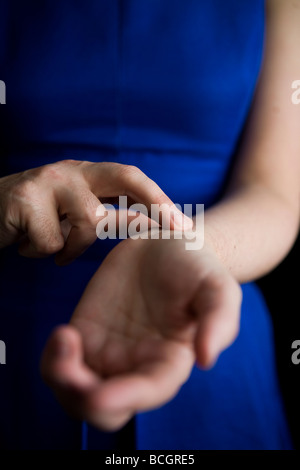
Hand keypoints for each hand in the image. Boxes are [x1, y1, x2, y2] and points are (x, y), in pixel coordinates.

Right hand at [0, 160, 188, 263]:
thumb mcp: (66, 212)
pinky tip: (24, 245)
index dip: (159, 198)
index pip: (130, 179)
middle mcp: (70, 171)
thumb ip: (97, 215)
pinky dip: (40, 253)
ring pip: (88, 222)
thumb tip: (140, 228)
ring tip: (52, 251)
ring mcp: (48, 181)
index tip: (184, 223)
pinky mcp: (24, 199)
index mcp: (84, 175)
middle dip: (156, 204)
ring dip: (72, 247)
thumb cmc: (29, 218)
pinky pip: (50, 242)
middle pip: (125, 177)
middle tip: (177, 229)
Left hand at [41, 234, 241, 429]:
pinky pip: (62, 363)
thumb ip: (219, 319)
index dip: (124, 398)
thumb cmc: (196, 267)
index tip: (99, 394)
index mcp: (170, 361)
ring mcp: (109, 351)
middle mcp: (137, 365)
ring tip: (63, 338)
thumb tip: (206, 360)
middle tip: (69, 367)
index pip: (148, 392)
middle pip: (105, 408)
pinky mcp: (87, 334)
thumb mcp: (217, 286)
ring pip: (76, 391)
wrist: (166, 243)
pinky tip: (62, 334)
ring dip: (61, 379)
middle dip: (82, 399)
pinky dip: (54, 359)